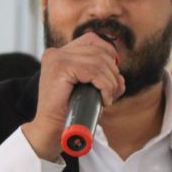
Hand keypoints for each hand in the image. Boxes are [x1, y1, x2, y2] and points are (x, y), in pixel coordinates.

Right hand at [22, 33, 124, 160]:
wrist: (51, 131)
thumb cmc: (70, 113)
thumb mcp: (87, 90)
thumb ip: (102, 79)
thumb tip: (121, 78)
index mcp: (59, 54)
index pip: (92, 40)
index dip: (109, 55)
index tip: (112, 76)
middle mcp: (56, 53)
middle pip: (99, 51)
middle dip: (112, 73)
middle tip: (111, 94)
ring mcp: (57, 59)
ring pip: (99, 62)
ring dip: (110, 83)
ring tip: (107, 99)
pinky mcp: (60, 68)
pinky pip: (94, 72)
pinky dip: (105, 87)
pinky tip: (104, 100)